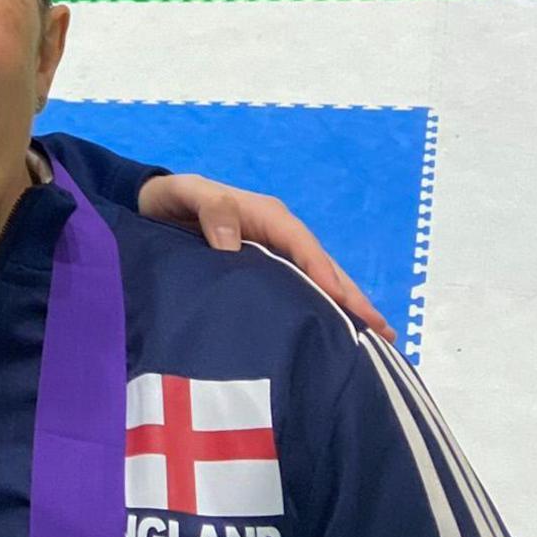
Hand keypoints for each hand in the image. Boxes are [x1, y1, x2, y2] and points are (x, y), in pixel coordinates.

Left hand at [137, 174, 394, 340]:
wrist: (150, 204)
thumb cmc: (171, 198)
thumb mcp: (187, 195)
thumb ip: (211, 211)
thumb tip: (232, 243)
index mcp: (267, 216)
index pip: (303, 247)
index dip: (325, 275)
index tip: (346, 306)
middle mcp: (278, 234)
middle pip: (323, 268)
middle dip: (353, 300)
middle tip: (385, 334)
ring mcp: (273, 253)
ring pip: (317, 282)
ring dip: (346, 309)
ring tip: (376, 342)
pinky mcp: (263, 270)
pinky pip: (297, 290)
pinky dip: (320, 310)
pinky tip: (334, 334)